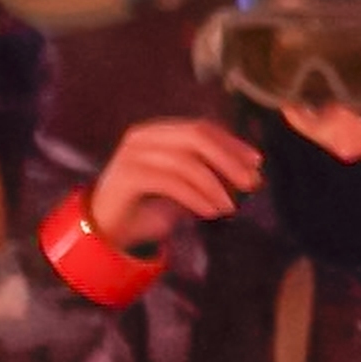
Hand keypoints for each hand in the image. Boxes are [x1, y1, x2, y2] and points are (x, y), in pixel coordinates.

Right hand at [88, 116, 257, 256]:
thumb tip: (248, 173)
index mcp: (158, 132)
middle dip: (229, 159)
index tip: (257, 162)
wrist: (104, 232)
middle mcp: (143, 136)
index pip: (201, 128)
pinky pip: (171, 182)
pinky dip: (196, 197)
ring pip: (186, 161)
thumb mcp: (183, 188)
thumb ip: (209, 176)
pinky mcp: (127, 176)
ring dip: (215, 185)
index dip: (232, 143)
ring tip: (230, 207)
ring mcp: (132, 154)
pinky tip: (211, 212)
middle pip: (196, 137)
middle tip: (252, 182)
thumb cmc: (145, 208)